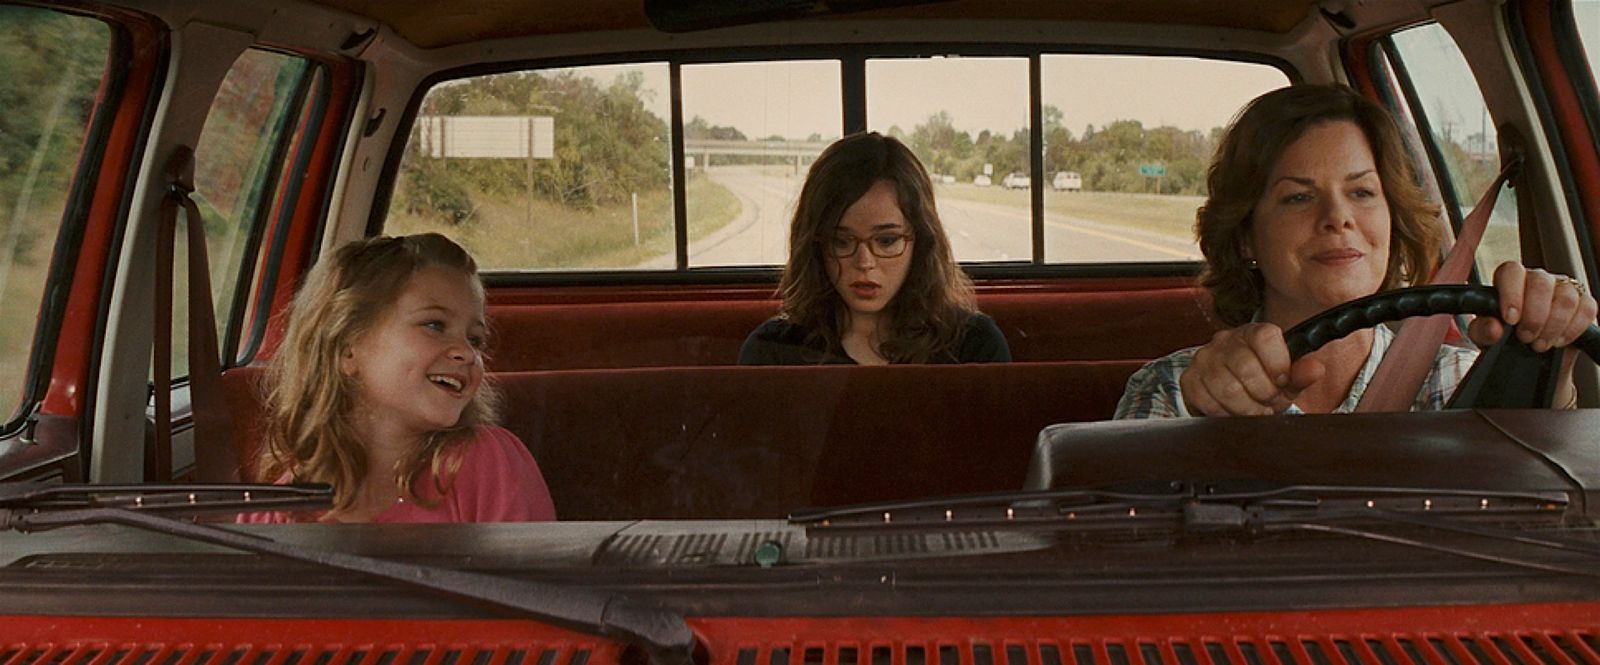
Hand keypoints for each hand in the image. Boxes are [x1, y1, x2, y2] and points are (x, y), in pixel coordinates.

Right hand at [1180, 323, 1326, 415]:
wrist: (1234, 393)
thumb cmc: (1262, 384)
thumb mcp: (1287, 380)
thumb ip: (1302, 373)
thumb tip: (1316, 368)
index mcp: (1253, 333)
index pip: (1265, 337)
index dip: (1278, 365)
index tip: (1282, 382)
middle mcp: (1224, 340)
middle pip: (1246, 368)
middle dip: (1263, 395)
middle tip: (1269, 404)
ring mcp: (1203, 359)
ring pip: (1226, 388)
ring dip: (1245, 408)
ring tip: (1253, 411)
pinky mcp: (1189, 379)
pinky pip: (1207, 401)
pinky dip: (1224, 413)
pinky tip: (1232, 411)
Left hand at [1467, 262, 1597, 351]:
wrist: (1529, 356)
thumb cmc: (1504, 339)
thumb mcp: (1485, 338)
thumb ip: (1482, 331)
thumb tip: (1493, 327)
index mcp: (1510, 280)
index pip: (1512, 271)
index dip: (1512, 294)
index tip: (1511, 319)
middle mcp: (1538, 279)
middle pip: (1541, 284)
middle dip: (1534, 316)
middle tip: (1526, 337)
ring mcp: (1563, 288)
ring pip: (1566, 298)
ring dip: (1553, 326)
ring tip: (1539, 344)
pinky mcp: (1584, 303)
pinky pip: (1587, 309)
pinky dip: (1573, 329)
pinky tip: (1558, 341)